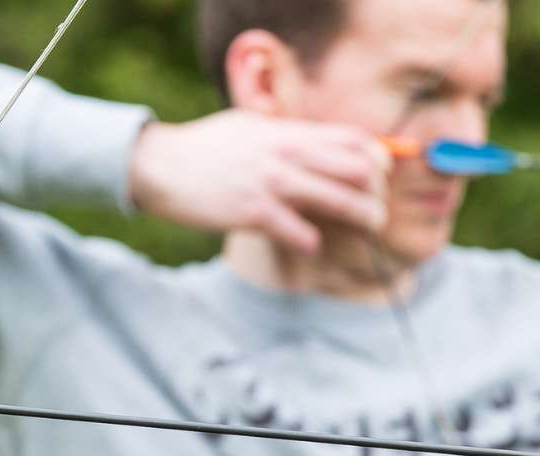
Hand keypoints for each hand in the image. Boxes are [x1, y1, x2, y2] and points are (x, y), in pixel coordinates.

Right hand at [129, 110, 389, 254]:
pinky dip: (312, 243)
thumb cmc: (206, 147)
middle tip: (376, 212)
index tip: (378, 179)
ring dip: (363, 220)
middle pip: (361, 169)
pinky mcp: (254, 212)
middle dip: (378, 194)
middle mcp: (287, 153)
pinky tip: (308, 244)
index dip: (378, 160)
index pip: (355, 139)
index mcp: (289, 132)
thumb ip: (287, 135)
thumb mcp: (251, 127)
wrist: (160, 165)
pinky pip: (302, 233)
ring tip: (367, 231)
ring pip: (342, 201)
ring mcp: (272, 182)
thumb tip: (318, 143)